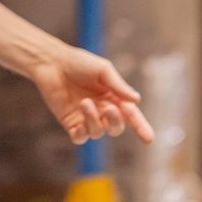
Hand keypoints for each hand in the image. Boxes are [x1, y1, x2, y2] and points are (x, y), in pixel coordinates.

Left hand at [29, 44, 155, 145]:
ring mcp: (86, 118)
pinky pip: (80, 137)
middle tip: (109, 108)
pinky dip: (82, 133)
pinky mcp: (70, 123)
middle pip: (116, 127)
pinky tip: (79, 120)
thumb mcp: (103, 70)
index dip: (141, 127)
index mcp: (114, 97)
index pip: (130, 116)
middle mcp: (102, 110)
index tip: (149, 139)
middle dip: (116, 121)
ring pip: (98, 132)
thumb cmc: (79, 63)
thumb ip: (119, 86)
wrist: (52, 62)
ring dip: (94, 120)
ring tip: (84, 102)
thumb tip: (137, 100)